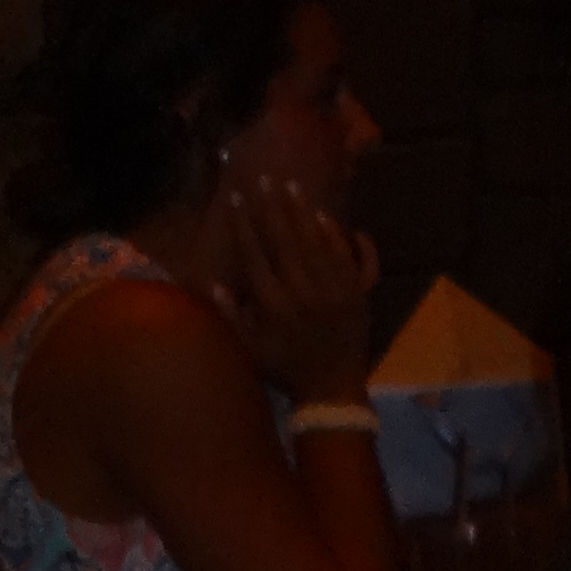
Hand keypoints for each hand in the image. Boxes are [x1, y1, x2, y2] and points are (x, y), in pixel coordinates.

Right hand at [211, 177, 377, 404]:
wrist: (333, 391)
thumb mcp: (250, 350)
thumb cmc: (286, 371)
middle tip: (265, 179)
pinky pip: (350, 258)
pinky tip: (328, 218)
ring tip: (292, 186)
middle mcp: (304, 291)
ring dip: (304, 212)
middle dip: (273, 207)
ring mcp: (335, 291)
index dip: (244, 224)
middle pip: (286, 239)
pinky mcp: (357, 295)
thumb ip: (231, 316)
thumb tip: (212, 282)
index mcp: (274, 304)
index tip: (237, 198)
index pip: (255, 253)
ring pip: (318, 242)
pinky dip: (340, 237)